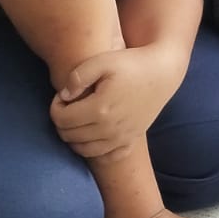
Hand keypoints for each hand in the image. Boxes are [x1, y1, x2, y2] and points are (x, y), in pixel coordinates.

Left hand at [51, 44, 187, 158]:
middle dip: (62, 120)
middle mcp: (109, 129)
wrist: (163, 72)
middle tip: (71, 104)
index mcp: (100, 109)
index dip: (55, 106)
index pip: (61, 119)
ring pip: (83, 150)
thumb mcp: (102, 60)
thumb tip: (64, 96)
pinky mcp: (131, 141)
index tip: (65, 94)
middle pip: (68, 136)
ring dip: (73, 136)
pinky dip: (93, 149)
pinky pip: (105, 156)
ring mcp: (122, 138)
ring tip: (79, 117)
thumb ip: (77, 77)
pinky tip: (94, 134)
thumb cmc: (131, 63)